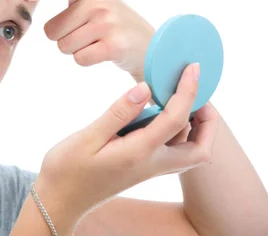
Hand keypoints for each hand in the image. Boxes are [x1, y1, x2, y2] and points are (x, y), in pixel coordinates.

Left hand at [23, 0, 154, 81]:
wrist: (148, 42)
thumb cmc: (109, 12)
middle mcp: (99, 0)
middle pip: (52, 30)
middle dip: (65, 35)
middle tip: (88, 30)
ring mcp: (108, 23)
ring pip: (64, 46)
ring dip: (76, 48)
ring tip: (95, 39)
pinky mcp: (114, 46)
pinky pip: (79, 59)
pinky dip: (87, 59)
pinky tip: (102, 51)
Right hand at [35, 63, 216, 216]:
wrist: (59, 200)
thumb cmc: (68, 169)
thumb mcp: (88, 137)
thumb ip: (119, 113)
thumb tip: (145, 88)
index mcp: (139, 153)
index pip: (176, 118)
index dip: (188, 90)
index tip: (192, 68)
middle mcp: (151, 164)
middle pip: (200, 149)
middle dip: (208, 122)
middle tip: (196, 94)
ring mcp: (147, 169)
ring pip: (188, 152)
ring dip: (194, 126)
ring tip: (178, 97)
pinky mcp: (140, 168)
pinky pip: (171, 150)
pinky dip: (176, 130)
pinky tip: (157, 114)